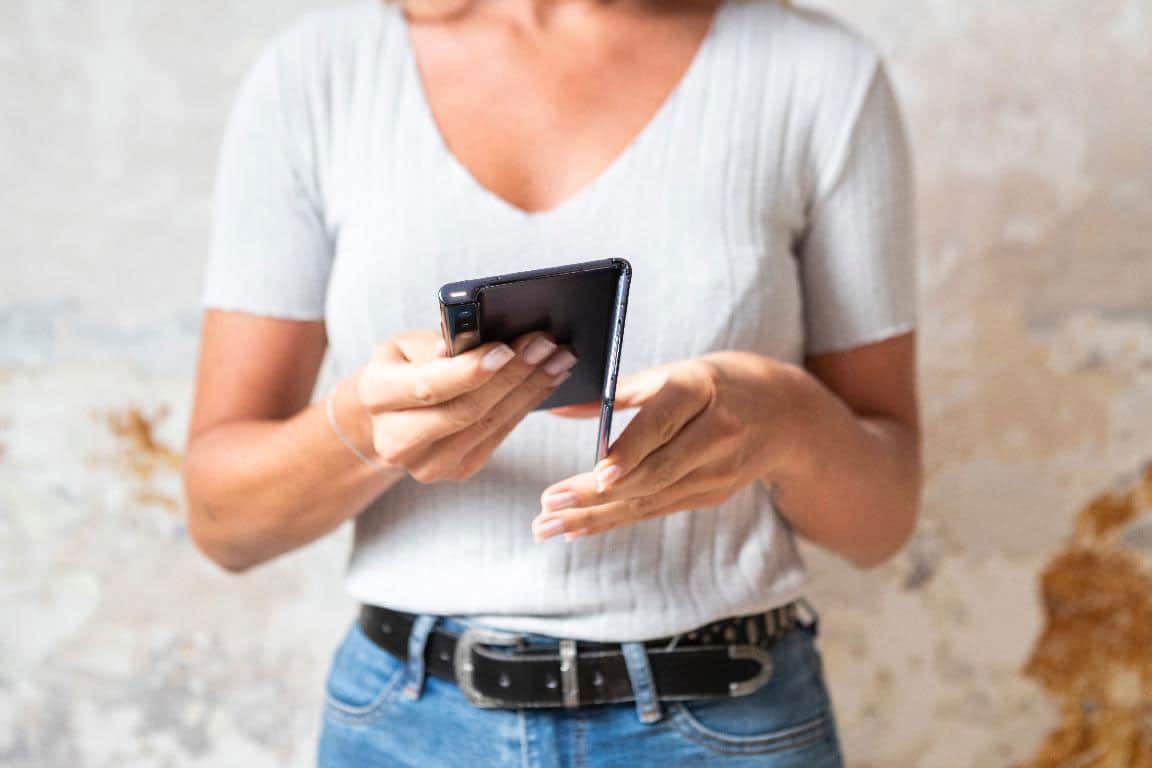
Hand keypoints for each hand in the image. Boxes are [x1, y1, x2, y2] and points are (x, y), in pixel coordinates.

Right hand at [353, 329, 577, 482]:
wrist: (391, 415)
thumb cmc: (405, 367)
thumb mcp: (409, 344)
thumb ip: (439, 343)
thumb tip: (480, 340)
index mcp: (376, 396)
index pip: (428, 387)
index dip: (471, 370)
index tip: (507, 348)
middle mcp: (395, 440)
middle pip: (465, 411)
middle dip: (512, 376)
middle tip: (546, 345)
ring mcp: (427, 464)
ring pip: (488, 425)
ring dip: (530, 389)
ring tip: (559, 358)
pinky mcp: (457, 471)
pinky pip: (499, 435)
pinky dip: (527, 404)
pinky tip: (549, 379)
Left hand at [533, 351, 809, 539]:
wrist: (787, 414)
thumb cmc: (717, 382)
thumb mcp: (675, 372)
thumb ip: (618, 390)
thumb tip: (558, 404)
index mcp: (702, 388)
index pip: (664, 422)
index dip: (632, 451)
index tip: (599, 473)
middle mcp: (715, 433)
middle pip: (653, 470)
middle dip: (596, 493)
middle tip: (548, 505)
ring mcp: (718, 470)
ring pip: (649, 497)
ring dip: (595, 515)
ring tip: (547, 524)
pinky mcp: (713, 494)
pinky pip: (656, 509)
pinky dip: (615, 519)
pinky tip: (577, 528)